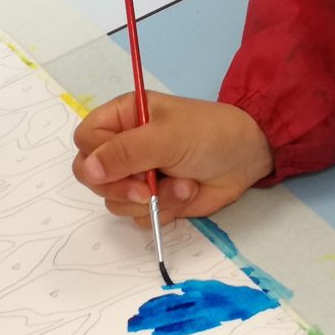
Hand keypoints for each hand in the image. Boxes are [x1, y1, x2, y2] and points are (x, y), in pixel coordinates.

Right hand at [72, 92, 273, 225]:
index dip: (98, 156)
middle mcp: (125, 147)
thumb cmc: (209, 134)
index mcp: (123, 118)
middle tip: (147, 190)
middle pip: (92, 176)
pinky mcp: (155, 200)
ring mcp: (138, 175)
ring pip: (116, 201)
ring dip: (153, 199)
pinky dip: (165, 210)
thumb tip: (88, 170)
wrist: (247, 158)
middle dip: (121, 187)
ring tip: (184, 185)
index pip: (86, 141)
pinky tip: (188, 192)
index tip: (126, 164)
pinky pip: (139, 216)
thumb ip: (125, 153)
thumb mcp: (166, 137)